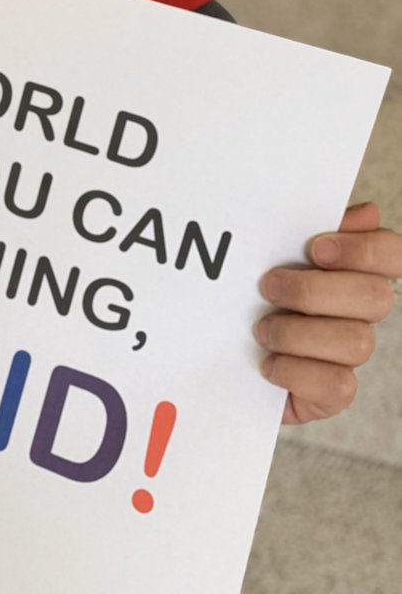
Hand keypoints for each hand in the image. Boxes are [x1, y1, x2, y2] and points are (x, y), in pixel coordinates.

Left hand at [256, 202, 400, 424]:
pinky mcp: (332, 393)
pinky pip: (338, 386)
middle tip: (269, 285)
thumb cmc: (254, 291)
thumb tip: (366, 212)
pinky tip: (268, 362)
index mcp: (354, 270)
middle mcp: (361, 312)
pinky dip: (296, 372)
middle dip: (315, 290)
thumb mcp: (274, 252)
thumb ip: (312, 226)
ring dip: (297, 332)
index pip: (393, 255)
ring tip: (262, 328)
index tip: (316, 248)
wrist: (222, 350)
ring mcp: (349, 354)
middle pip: (377, 298)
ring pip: (357, 342)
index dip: (365, 251)